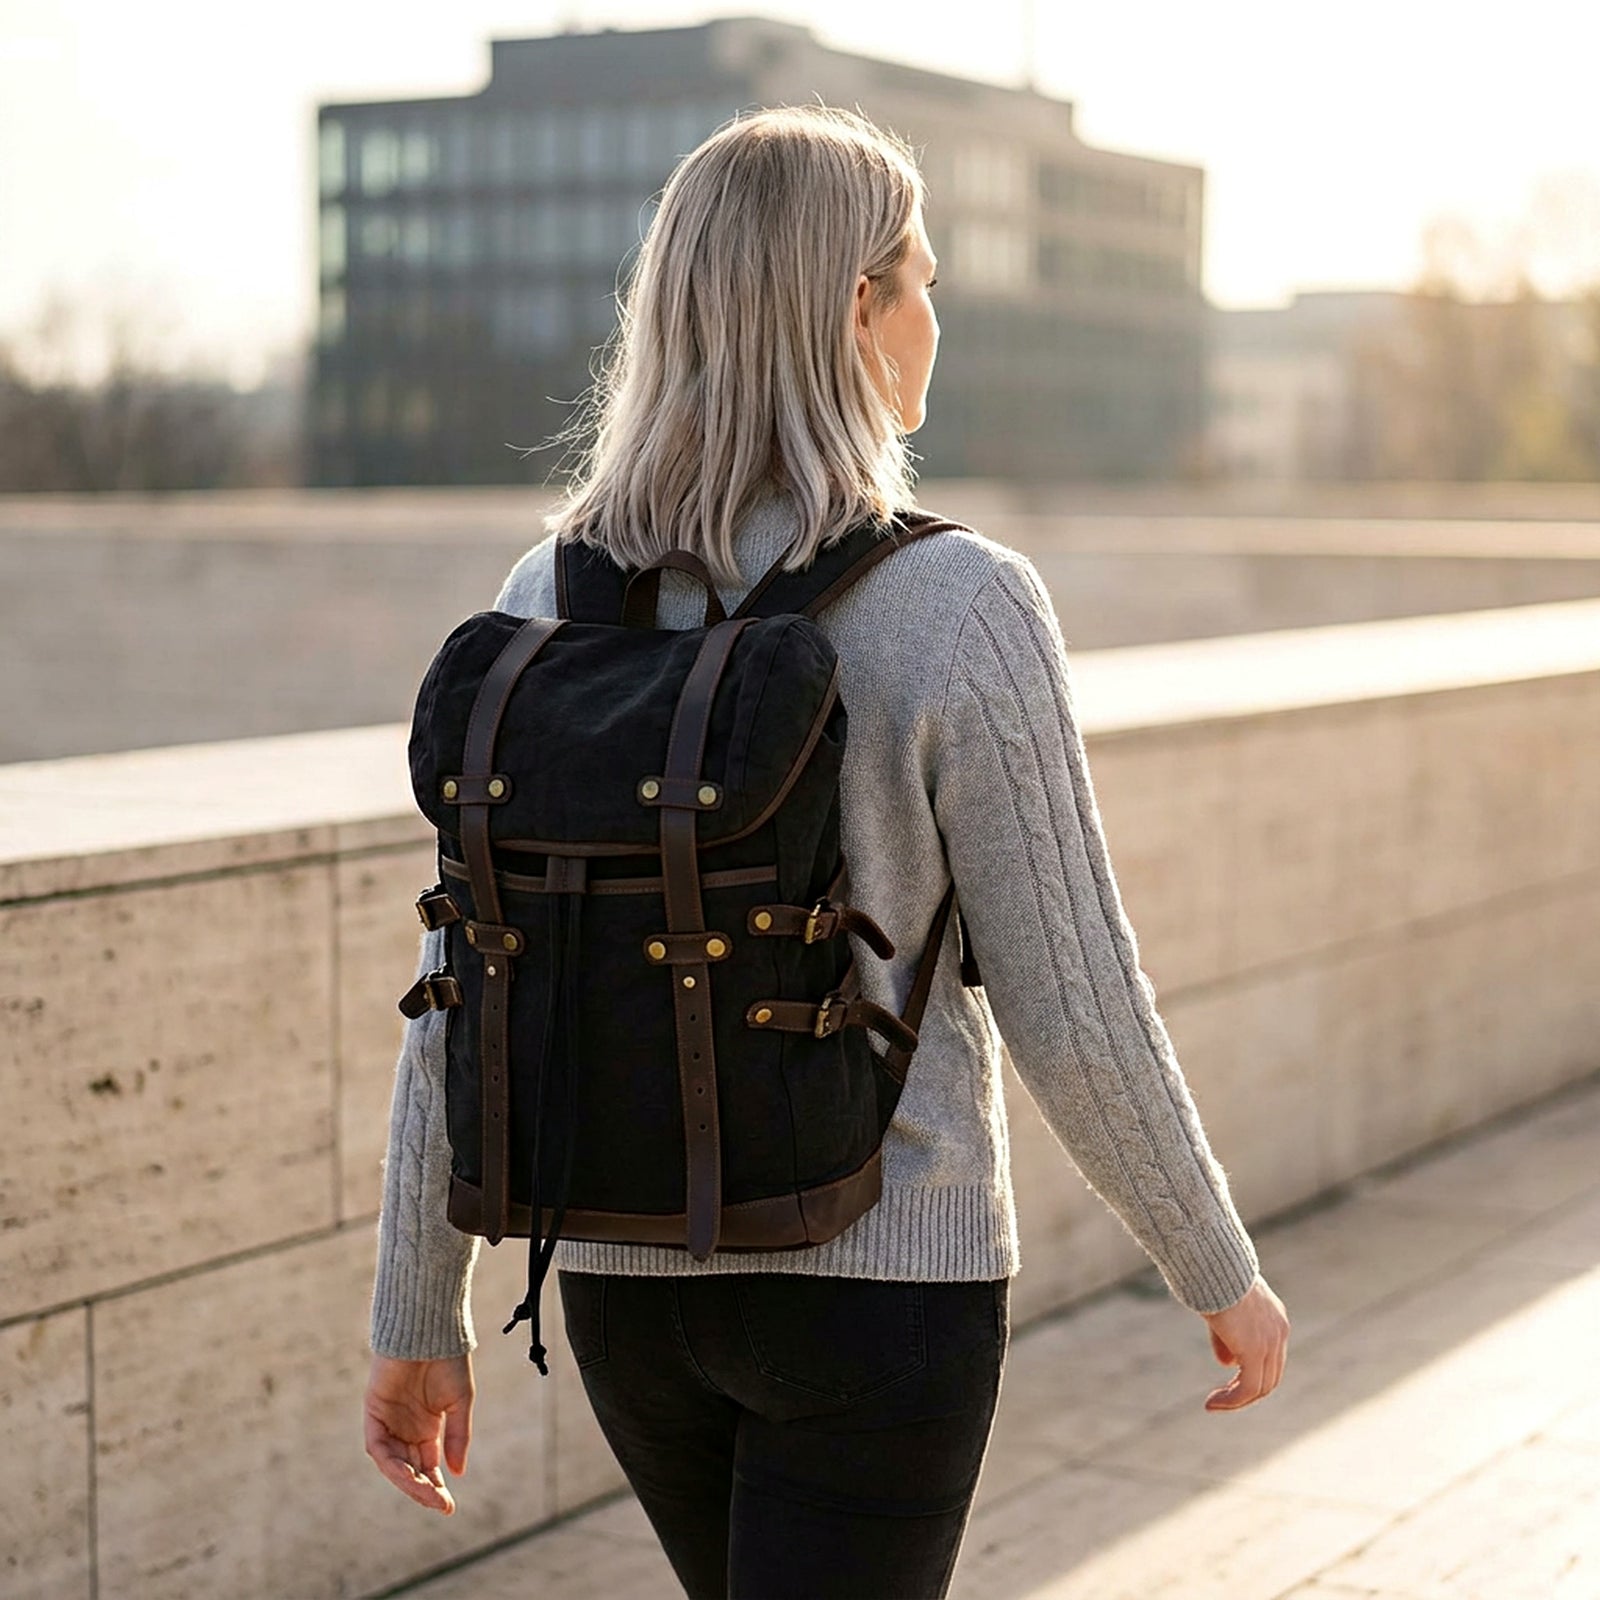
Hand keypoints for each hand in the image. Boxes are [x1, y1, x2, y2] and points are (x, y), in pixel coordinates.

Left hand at [363, 1352, 474, 1513]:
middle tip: (441, 1504)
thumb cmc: (448, 1360)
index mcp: (427, 1427)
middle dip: (424, 1489)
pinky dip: (391, 1463)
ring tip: (427, 1493)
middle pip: (410, 1470)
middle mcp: (405, 1429)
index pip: (428, 1466)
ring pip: (394, 1463)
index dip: (436, 1486)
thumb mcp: (459, 1402)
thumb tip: (457, 1472)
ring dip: (408, 1481)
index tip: (449, 1507)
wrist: (429, 1330)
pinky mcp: (373, 1413)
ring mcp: (388, 1422)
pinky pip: (378, 1447)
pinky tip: (408, 1474)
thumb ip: (457, 1436)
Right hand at [1198, 1274, 1288, 1411]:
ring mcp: (1271, 1343)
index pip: (1270, 1357)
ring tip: (1213, 1404)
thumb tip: (1228, 1364)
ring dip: (1236, 1400)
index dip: (1250, 1371)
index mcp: (1275, 1318)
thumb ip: (1228, 1337)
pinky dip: (1231, 1400)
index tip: (1227, 1379)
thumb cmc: (1213, 1277)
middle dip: (1245, 1390)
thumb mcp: (1223, 1309)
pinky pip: (1247, 1388)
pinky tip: (1212, 1403)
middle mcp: (1279, 1332)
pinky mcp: (1255, 1351)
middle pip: (1270, 1376)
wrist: (1215, 1263)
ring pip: (1260, 1386)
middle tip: (1221, 1399)